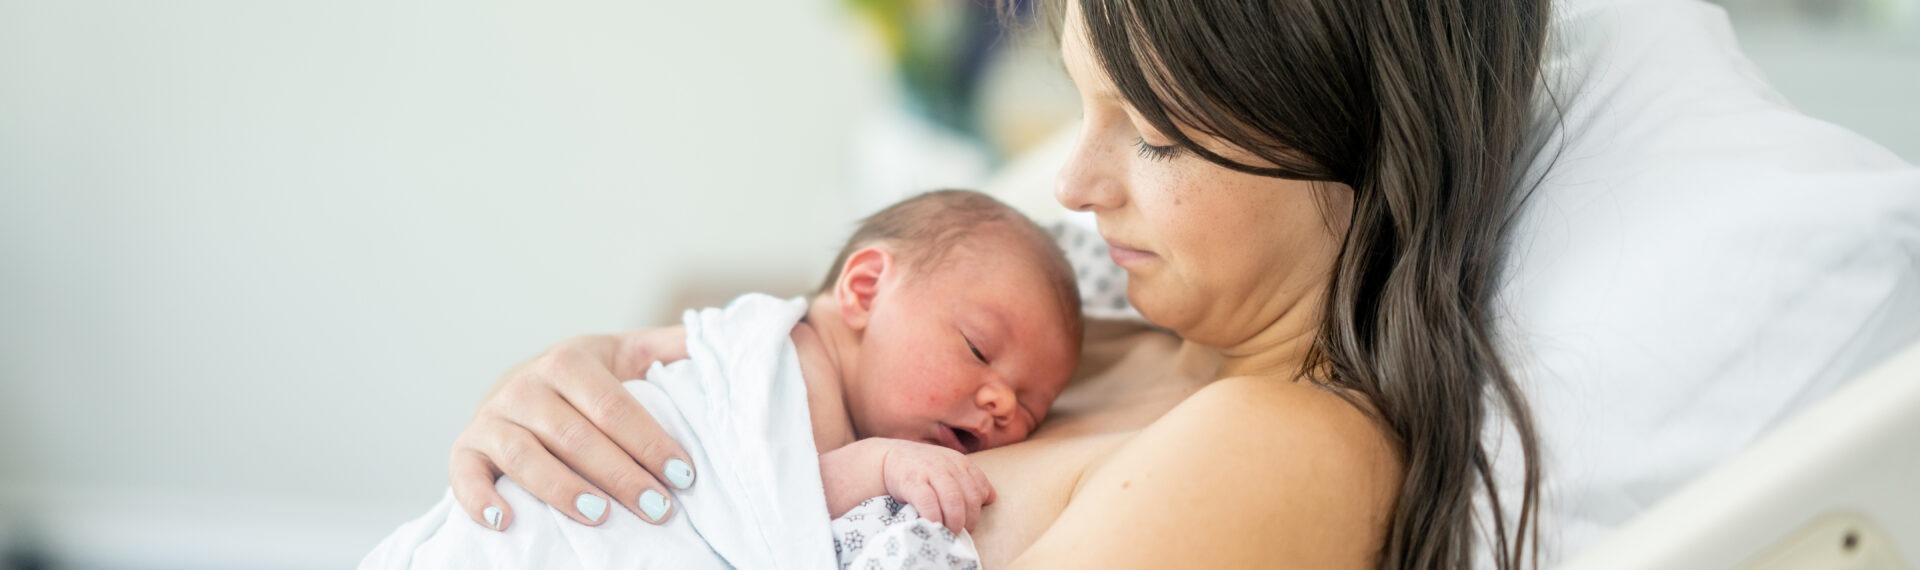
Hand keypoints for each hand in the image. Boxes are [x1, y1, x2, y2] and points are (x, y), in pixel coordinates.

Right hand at [448, 327, 693, 529]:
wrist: (520, 386)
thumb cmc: (586, 380)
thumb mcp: (626, 355)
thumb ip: (670, 348)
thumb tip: (729, 334)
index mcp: (569, 360)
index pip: (614, 406)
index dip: (650, 441)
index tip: (684, 475)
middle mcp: (525, 385)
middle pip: (575, 436)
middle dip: (620, 475)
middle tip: (659, 508)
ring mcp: (492, 417)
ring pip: (525, 456)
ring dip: (561, 489)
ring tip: (600, 517)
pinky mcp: (465, 449)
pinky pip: (465, 474)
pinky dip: (479, 499)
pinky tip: (506, 522)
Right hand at [878, 439, 996, 533]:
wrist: (892, 458)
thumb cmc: (923, 468)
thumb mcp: (949, 468)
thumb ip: (969, 480)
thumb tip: (991, 497)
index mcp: (960, 462)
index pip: (980, 487)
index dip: (978, 508)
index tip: (970, 521)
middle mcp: (948, 465)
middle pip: (970, 496)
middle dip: (969, 519)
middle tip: (961, 530)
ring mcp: (930, 471)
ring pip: (953, 499)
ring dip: (955, 520)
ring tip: (950, 531)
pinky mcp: (912, 482)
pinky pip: (928, 502)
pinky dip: (934, 517)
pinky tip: (934, 525)